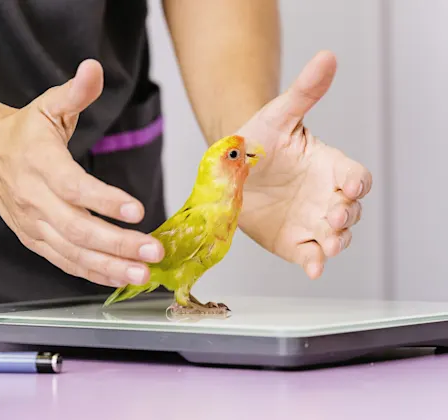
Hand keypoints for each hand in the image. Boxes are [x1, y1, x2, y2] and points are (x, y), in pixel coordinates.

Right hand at [0, 59, 163, 286]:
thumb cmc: (25, 133)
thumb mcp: (48, 106)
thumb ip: (75, 93)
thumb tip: (94, 68)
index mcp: (41, 164)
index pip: (74, 187)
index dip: (104, 200)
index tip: (137, 210)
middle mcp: (36, 199)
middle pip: (78, 228)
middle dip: (118, 243)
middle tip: (153, 252)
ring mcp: (34, 224)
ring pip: (73, 252)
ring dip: (109, 267)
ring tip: (142, 275)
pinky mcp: (36, 240)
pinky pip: (65, 261)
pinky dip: (93, 273)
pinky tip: (119, 278)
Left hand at [237, 51, 371, 278]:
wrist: (232, 167)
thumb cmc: (259, 140)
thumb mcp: (278, 115)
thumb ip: (304, 92)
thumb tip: (327, 57)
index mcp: (328, 166)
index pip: (355, 176)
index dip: (356, 183)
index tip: (349, 186)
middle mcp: (325, 196)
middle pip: (351, 211)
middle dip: (346, 216)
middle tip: (332, 215)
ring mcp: (310, 220)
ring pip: (336, 236)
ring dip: (336, 242)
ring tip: (327, 244)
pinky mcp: (294, 241)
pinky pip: (310, 254)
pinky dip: (314, 263)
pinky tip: (313, 269)